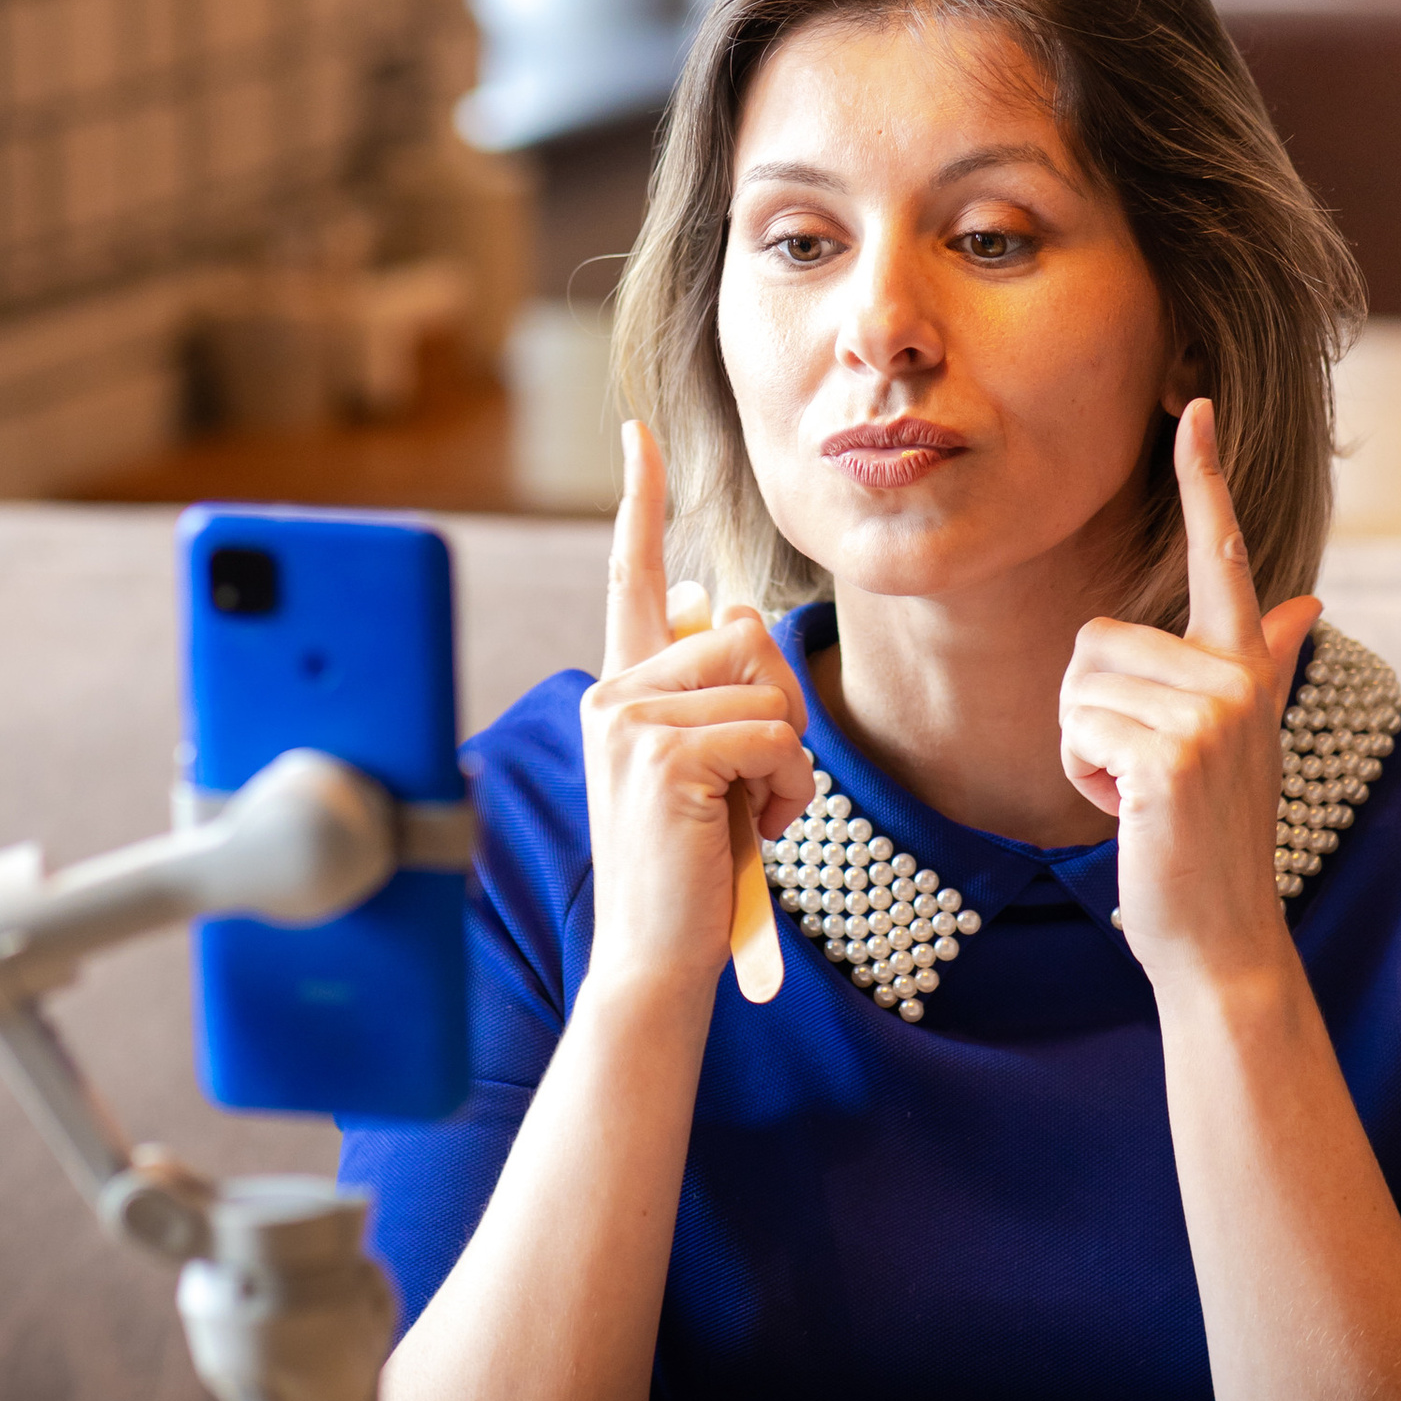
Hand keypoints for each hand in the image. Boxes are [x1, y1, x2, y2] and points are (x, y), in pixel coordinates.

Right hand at [581, 422, 812, 1009]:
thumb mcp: (704, 771)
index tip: (641, 437)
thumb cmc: (690, 875)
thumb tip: (715, 601)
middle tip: (759, 788)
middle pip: (741, 631)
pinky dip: (787, 787)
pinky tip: (755, 831)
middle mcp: (612, 693)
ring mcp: (630, 720)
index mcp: (620, 692)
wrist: (655, 963)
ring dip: (788, 756)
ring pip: (763, 681)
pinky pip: (771, 733)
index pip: (631, 578)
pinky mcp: (664, 753)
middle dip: (781, 708)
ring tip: (751, 814)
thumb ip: (708, 695)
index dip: (640, 503)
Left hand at [1058, 398, 1323, 997]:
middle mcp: (1236, 680)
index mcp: (1245, 666)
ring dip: (1086, 748)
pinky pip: (1078, 728)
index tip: (1192, 403)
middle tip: (1144, 775)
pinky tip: (1130, 813)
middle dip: (1091, 712)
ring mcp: (1209, 718)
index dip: (1205, 475)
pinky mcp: (1171, 756)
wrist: (1217, 935)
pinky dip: (1083, 777)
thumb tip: (1304, 602)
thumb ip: (1264, 662)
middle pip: (1095, 639)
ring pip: (1079, 684)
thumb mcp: (1241, 741)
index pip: (1223, 554)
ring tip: (1140, 795)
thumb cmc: (1210, 837)